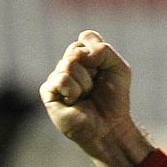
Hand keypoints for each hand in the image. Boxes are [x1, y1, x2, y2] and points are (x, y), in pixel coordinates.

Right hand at [40, 31, 150, 166]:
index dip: (99, 55)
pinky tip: (75, 102)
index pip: (85, 39)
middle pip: (75, 49)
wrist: (110, 127)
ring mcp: (56, 77)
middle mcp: (67, 65)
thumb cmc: (114, 99)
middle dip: (92, 68)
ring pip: (68, 64)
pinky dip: (74, 90)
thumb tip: (80, 51)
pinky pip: (61, 79)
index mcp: (82, 57)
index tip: (104, 73)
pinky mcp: (48, 92)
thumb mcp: (119, 68)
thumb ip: (103, 50)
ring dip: (85, 83)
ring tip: (86, 96)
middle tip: (95, 87)